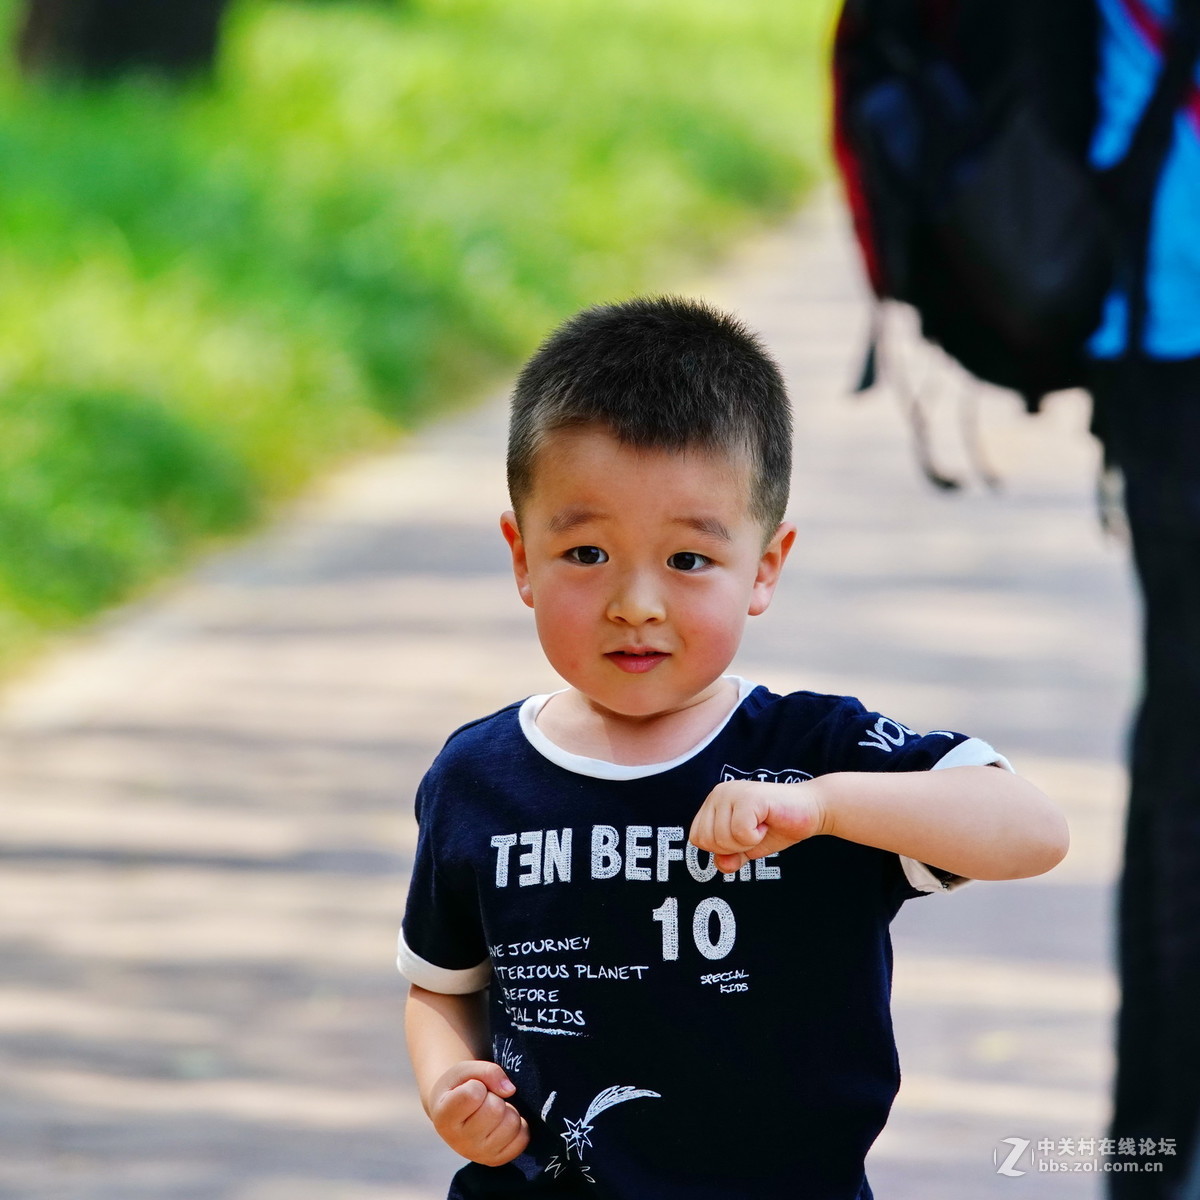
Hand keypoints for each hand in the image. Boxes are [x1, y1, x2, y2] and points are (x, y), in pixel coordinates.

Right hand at [427, 1060, 530, 1165]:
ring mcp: (478, 1155)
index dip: (477, 1083)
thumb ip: (487, 1071)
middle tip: (484, 1099)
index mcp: (444, 1117)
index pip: (473, 1094)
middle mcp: (459, 1142)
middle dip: (495, 1097)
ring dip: (508, 1110)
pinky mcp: (495, 1160)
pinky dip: (519, 1125)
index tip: (469, 1087)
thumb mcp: (465, 1070)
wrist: (453, 1112)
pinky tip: (502, 1123)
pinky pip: (522, 1139)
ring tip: (492, 1111)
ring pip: (512, 1123)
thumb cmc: (458, 1087)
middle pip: (495, 1110)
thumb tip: (510, 1090)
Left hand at [689, 779, 825, 873]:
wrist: (812, 810)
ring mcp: (732, 792)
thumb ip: (730, 857)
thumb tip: (721, 865)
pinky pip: (740, 833)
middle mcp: (718, 793)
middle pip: (707, 840)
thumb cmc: (778, 826)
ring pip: (723, 838)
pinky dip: (756, 837)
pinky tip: (767, 823)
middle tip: (755, 832)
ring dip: (747, 842)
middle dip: (733, 847)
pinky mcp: (748, 797)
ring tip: (762, 826)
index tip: (744, 837)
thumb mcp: (748, 847)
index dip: (721, 848)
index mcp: (713, 802)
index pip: (697, 838)